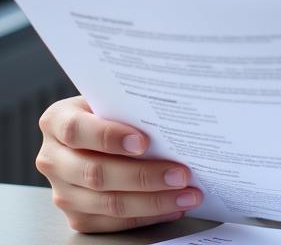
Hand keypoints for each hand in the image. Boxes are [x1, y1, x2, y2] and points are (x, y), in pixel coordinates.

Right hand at [36, 95, 203, 233]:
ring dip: (153, 201)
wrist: (97, 130)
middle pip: (95, 174)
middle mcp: (53, 159)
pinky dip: (146, 215)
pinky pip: (112, 223)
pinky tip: (172, 207)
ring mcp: (62, 191)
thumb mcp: (114, 98)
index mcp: (57, 121)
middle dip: (143, 176)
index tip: (143, 142)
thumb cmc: (112, 109)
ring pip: (107, 203)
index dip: (108, 137)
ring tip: (186, 195)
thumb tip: (173, 115)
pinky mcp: (76, 216)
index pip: (77, 130)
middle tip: (181, 174)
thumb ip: (130, 105)